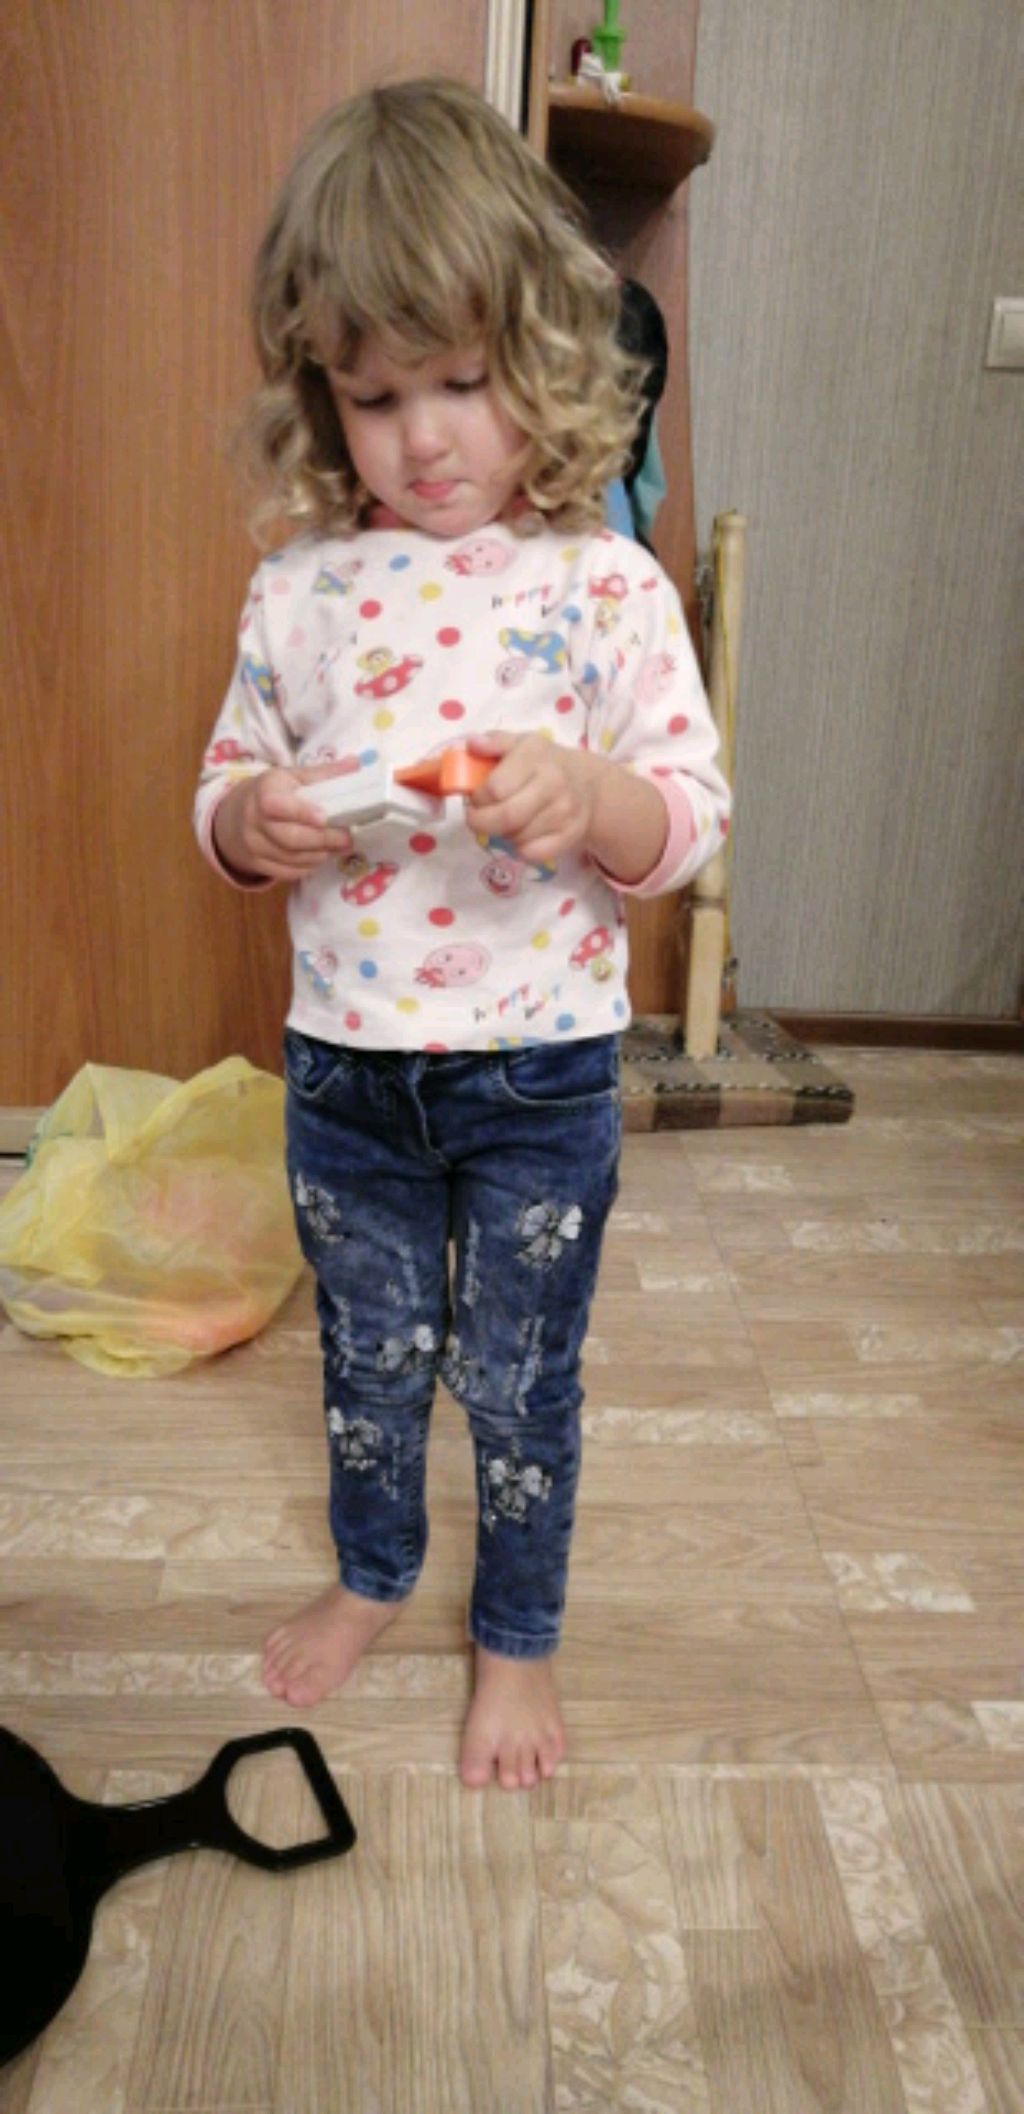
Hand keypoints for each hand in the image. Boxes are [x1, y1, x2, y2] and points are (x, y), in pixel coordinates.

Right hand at [212, 763, 352, 882]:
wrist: (236, 816)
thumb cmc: (274, 792)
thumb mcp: (293, 776)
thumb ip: (324, 773)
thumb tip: (356, 764)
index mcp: (264, 792)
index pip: (276, 805)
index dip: (300, 812)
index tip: (324, 818)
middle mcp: (254, 820)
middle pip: (289, 838)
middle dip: (322, 840)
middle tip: (347, 838)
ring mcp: (254, 845)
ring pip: (291, 858)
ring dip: (320, 855)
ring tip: (339, 847)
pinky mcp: (258, 864)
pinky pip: (287, 872)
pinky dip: (308, 866)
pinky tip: (321, 856)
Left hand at [464, 733, 601, 866]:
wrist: (589, 784)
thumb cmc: (545, 762)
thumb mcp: (522, 742)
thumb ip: (494, 741)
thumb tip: (472, 744)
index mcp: (535, 757)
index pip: (495, 788)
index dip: (477, 798)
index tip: (475, 798)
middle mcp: (553, 784)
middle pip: (506, 817)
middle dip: (481, 823)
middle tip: (476, 819)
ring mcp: (563, 813)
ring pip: (516, 838)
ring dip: (501, 834)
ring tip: (503, 822)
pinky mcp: (569, 836)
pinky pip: (532, 854)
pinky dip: (519, 849)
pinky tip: (521, 835)